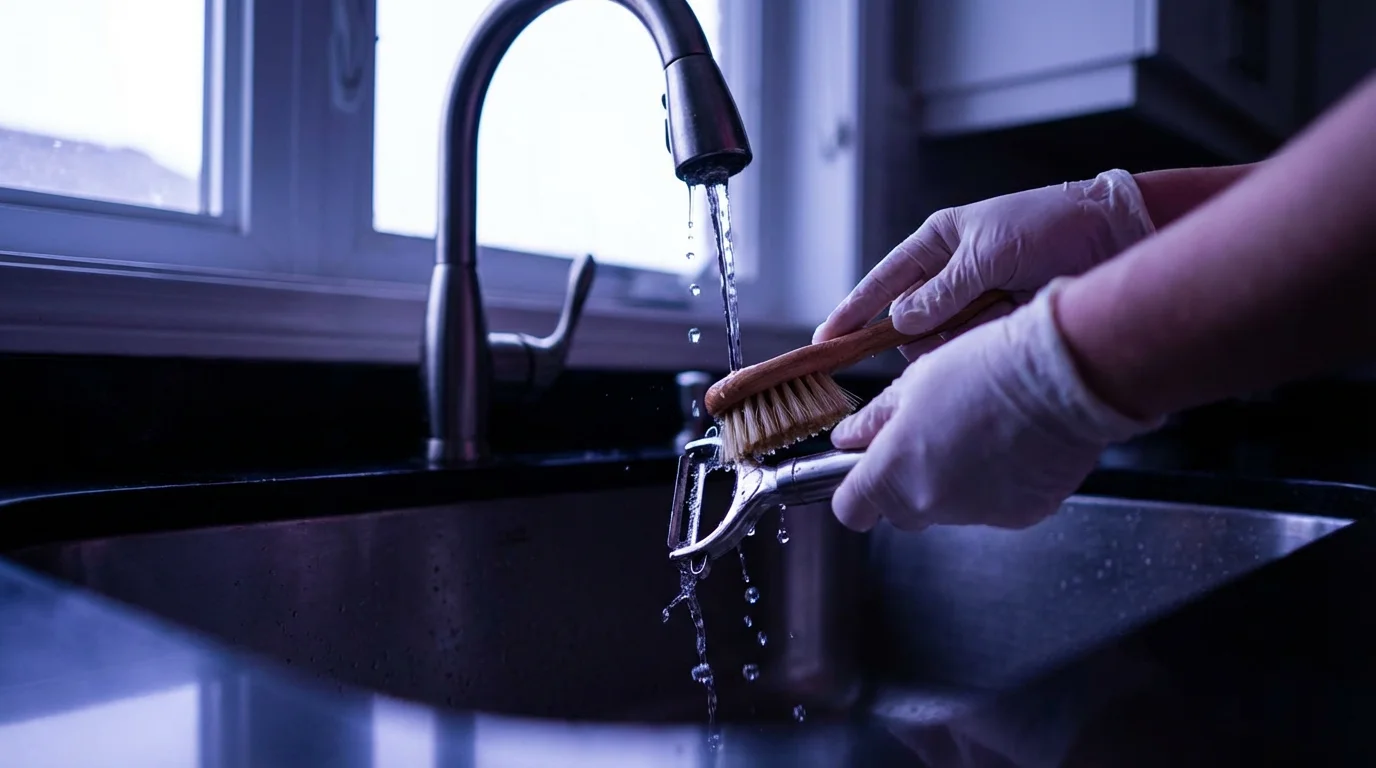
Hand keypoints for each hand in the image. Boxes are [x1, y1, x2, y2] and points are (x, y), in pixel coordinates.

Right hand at [813, 169, 1153, 359]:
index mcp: (939, 243)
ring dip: (965, 335)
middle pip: (910, 322)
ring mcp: (978, 302)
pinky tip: (1014, 322)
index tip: (826, 340)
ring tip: (1006, 309)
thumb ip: (942, 292)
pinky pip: (974, 349)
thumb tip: (901, 324)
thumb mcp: (988, 253)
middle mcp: (952, 274)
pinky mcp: (1003, 325)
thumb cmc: (1054, 225)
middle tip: (963, 317)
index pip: (882, 282)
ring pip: (942, 341)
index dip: (852, 311)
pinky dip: (988, 343)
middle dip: (926, 331)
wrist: (1118, 234)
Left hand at [829, 280, 1160, 532]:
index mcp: (897, 472)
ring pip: (950, 506)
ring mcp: (979, 514)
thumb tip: (849, 437)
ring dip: (953, 478)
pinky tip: (1010, 443)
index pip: (852, 509)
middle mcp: (934, 504)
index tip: (863, 471)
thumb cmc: (987, 368)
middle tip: (928, 434)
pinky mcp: (1022, 515)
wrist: (1064, 376)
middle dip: (906, 481)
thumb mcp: (916, 382)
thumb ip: (876, 421)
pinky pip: (994, 505)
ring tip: (978, 427)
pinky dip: (996, 482)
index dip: (854, 491)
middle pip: (902, 511)